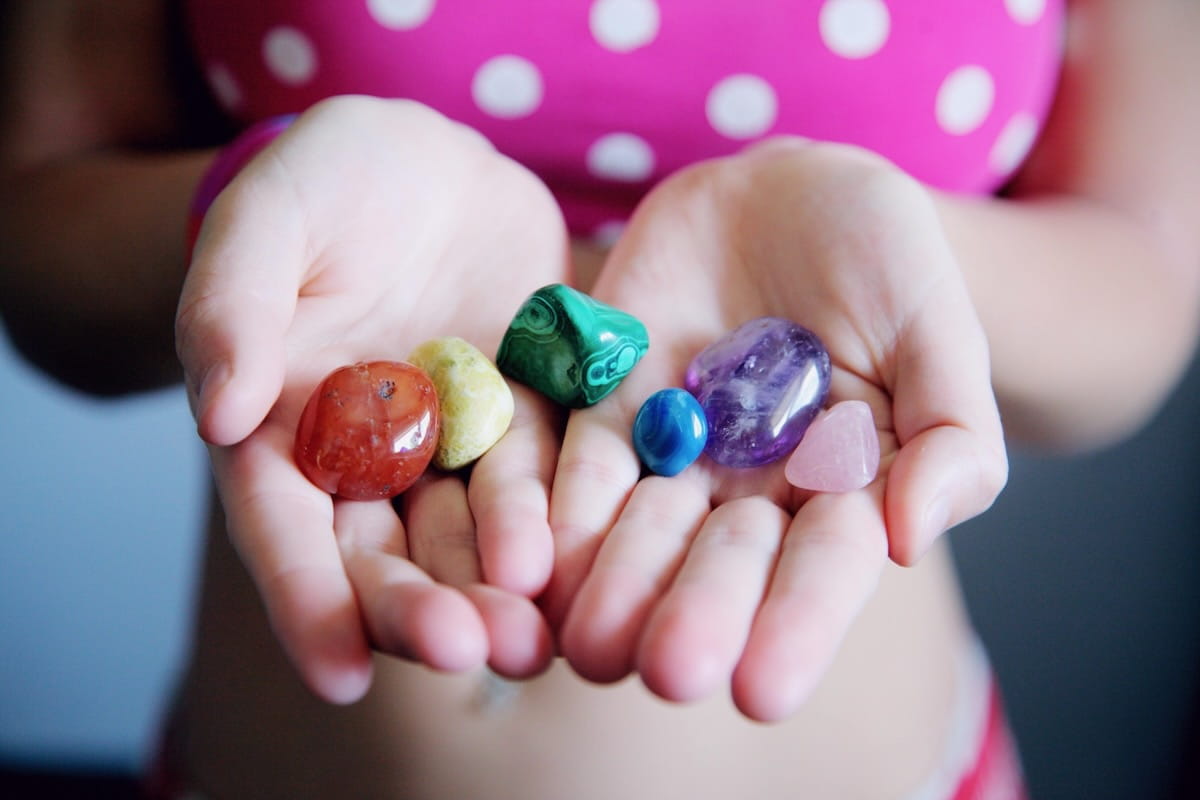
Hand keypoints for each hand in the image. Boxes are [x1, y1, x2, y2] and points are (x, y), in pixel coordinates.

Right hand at [176, 97, 566, 701]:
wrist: (426, 163)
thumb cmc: (324, 185)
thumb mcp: (267, 222)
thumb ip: (233, 309)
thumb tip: (220, 414)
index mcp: (286, 432)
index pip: (285, 531)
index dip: (307, 602)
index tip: (338, 672)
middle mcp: (372, 459)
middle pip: (389, 554)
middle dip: (422, 610)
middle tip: (467, 651)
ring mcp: (458, 444)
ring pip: (476, 533)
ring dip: (502, 590)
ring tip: (534, 638)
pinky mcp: (530, 414)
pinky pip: (551, 472)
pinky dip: (566, 517)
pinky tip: (593, 560)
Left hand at [544, 139, 1006, 720]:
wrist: (789, 192)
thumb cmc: (886, 258)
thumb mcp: (937, 328)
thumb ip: (948, 433)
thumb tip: (911, 538)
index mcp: (840, 491)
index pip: (822, 569)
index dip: (795, 626)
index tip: (763, 689)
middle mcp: (750, 492)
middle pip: (719, 564)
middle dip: (696, 617)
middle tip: (669, 672)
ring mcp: (674, 454)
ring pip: (638, 531)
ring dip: (612, 585)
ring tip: (588, 641)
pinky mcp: (605, 408)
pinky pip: (573, 464)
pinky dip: (553, 509)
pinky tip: (531, 560)